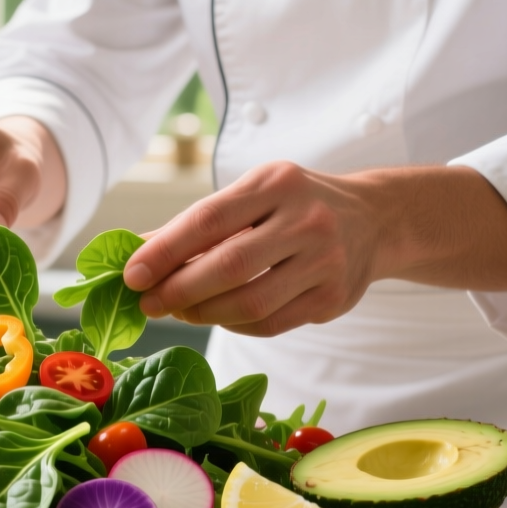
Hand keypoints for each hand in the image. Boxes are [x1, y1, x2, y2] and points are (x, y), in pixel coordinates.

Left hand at [121, 162, 506, 335]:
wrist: (374, 220)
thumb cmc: (294, 206)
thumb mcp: (252, 195)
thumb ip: (198, 222)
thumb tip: (136, 251)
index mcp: (276, 183)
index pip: (209, 219)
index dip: (165, 250)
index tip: (132, 274)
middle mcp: (306, 220)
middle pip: (229, 266)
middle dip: (179, 290)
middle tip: (148, 303)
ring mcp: (325, 262)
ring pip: (250, 303)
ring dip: (204, 313)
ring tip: (181, 310)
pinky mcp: (333, 299)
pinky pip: (270, 324)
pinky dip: (234, 324)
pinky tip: (219, 315)